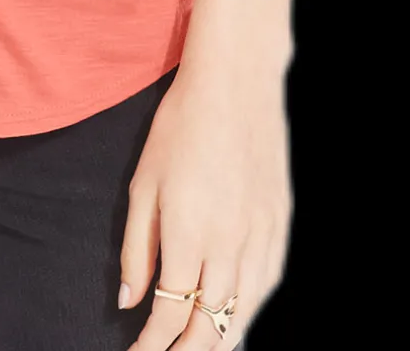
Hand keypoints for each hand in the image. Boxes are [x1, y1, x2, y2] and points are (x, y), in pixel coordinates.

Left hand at [116, 58, 291, 347]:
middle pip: (209, 324)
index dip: (153, 344)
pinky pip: (266, 284)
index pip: (171, 312)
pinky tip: (235, 316)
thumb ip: (137, 247)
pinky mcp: (278, 224)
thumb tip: (130, 301)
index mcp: (188, 232)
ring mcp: (259, 235)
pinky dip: (249, 309)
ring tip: (197, 348)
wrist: (236, 83)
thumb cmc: (180, 127)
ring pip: (243, 311)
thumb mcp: (143, 183)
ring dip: (218, 338)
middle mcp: (228, 242)